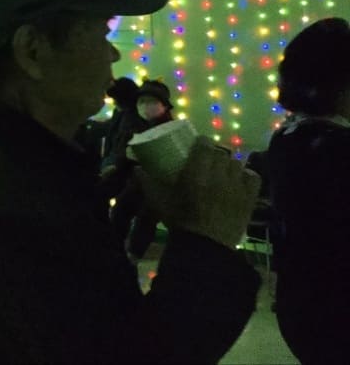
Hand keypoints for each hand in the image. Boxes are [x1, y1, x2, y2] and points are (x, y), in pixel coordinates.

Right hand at [141, 137, 259, 249]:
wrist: (206, 248)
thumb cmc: (180, 222)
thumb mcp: (159, 202)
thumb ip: (147, 183)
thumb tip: (137, 168)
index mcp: (197, 173)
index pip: (205, 145)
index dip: (202, 142)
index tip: (196, 145)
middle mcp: (219, 176)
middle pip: (222, 153)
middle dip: (214, 154)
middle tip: (207, 161)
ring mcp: (237, 187)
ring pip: (237, 163)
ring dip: (229, 165)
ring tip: (222, 172)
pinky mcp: (249, 198)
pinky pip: (253, 177)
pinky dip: (246, 175)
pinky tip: (238, 180)